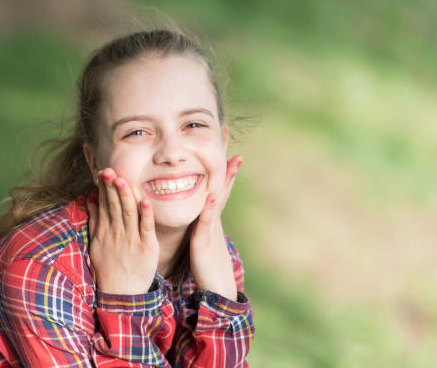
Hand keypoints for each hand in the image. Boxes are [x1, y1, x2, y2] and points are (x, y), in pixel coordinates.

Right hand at [87, 168, 158, 294]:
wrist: (122, 294)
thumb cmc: (109, 269)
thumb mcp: (96, 246)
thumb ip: (95, 223)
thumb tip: (91, 202)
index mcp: (106, 232)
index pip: (105, 205)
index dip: (104, 189)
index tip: (103, 173)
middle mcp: (117, 234)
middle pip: (115, 206)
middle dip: (112, 187)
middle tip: (110, 170)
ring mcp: (132, 240)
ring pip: (129, 213)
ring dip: (126, 196)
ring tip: (122, 180)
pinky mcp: (147, 248)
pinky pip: (146, 229)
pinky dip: (146, 215)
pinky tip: (145, 202)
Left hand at [189, 155, 242, 300]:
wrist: (216, 288)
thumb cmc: (206, 265)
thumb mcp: (203, 240)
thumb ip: (202, 226)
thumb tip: (200, 215)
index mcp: (211, 218)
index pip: (217, 189)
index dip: (223, 171)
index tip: (227, 151)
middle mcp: (214, 219)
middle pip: (223, 188)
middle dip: (229, 168)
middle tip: (235, 148)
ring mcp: (211, 228)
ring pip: (218, 200)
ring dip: (224, 181)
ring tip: (231, 162)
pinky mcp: (204, 240)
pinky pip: (206, 221)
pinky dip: (209, 208)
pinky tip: (212, 195)